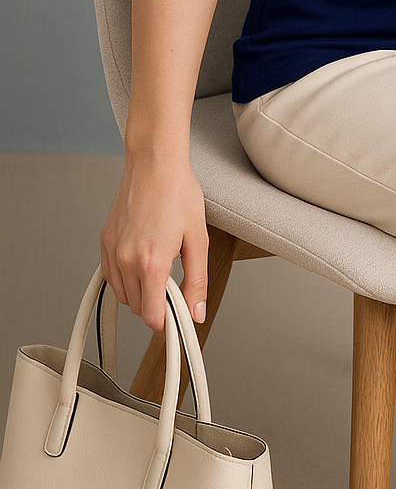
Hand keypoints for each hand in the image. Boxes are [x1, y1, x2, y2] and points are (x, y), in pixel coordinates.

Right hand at [100, 156, 208, 333]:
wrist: (154, 163)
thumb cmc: (177, 193)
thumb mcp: (198, 240)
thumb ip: (197, 281)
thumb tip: (196, 312)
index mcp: (151, 262)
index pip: (152, 316)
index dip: (167, 324)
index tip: (178, 322)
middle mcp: (126, 260)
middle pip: (138, 307)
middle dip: (157, 305)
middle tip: (176, 287)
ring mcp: (112, 250)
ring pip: (123, 294)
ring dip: (141, 292)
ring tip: (161, 267)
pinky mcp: (104, 241)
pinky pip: (112, 276)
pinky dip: (126, 278)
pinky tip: (143, 262)